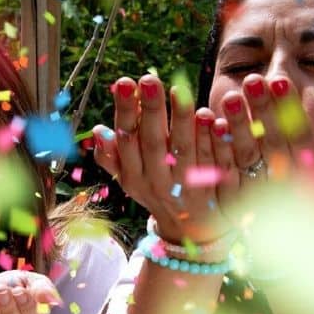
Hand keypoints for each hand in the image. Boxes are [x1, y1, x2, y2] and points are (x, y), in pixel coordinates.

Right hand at [92, 75, 238, 243]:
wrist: (192, 234)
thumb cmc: (157, 193)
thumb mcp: (130, 179)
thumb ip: (113, 157)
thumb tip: (98, 131)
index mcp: (134, 176)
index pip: (127, 140)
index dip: (125, 112)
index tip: (124, 82)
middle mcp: (158, 183)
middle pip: (153, 143)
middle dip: (150, 110)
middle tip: (149, 79)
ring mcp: (187, 188)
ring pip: (184, 152)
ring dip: (181, 121)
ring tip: (179, 90)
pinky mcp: (215, 190)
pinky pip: (213, 163)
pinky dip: (213, 140)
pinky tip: (213, 117)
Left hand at [213, 74, 313, 221]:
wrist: (300, 245)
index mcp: (310, 174)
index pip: (300, 137)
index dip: (289, 110)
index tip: (281, 80)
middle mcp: (285, 185)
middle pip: (271, 143)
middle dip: (262, 111)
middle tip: (253, 79)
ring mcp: (259, 195)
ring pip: (246, 156)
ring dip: (238, 126)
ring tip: (230, 94)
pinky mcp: (234, 204)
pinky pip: (223, 173)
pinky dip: (216, 148)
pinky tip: (210, 122)